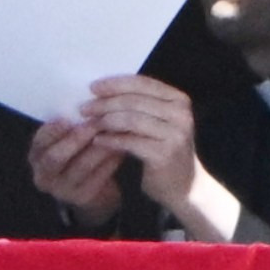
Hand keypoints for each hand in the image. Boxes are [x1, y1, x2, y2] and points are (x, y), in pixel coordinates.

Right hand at [27, 117, 124, 227]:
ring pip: (81, 166)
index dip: (53, 130)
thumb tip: (87, 105)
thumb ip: (69, 128)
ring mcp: (63, 190)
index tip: (68, 118)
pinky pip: (98, 176)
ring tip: (113, 132)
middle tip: (95, 123)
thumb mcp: (65, 143)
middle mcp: (44, 176)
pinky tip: (120, 148)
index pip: (40, 142)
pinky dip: (110, 161)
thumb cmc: (77, 156)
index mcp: (36, 157)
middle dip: (75, 138)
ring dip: (99, 147)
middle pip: (56, 157)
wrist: (92, 192)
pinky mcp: (84, 197)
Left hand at [78, 75, 202, 214]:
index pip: (142, 83)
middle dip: (104, 103)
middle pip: (133, 101)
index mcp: (179, 100)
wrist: (185, 186)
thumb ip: (139, 103)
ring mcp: (175, 135)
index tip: (92, 87)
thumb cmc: (163, 148)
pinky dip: (110, 140)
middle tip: (84, 108)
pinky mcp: (165, 154)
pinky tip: (97, 140)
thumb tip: (100, 90)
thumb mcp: (157, 120)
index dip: (114, 84)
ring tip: (89, 124)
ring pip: (130, 119)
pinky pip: (129, 141)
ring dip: (105, 121)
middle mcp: (181, 114)